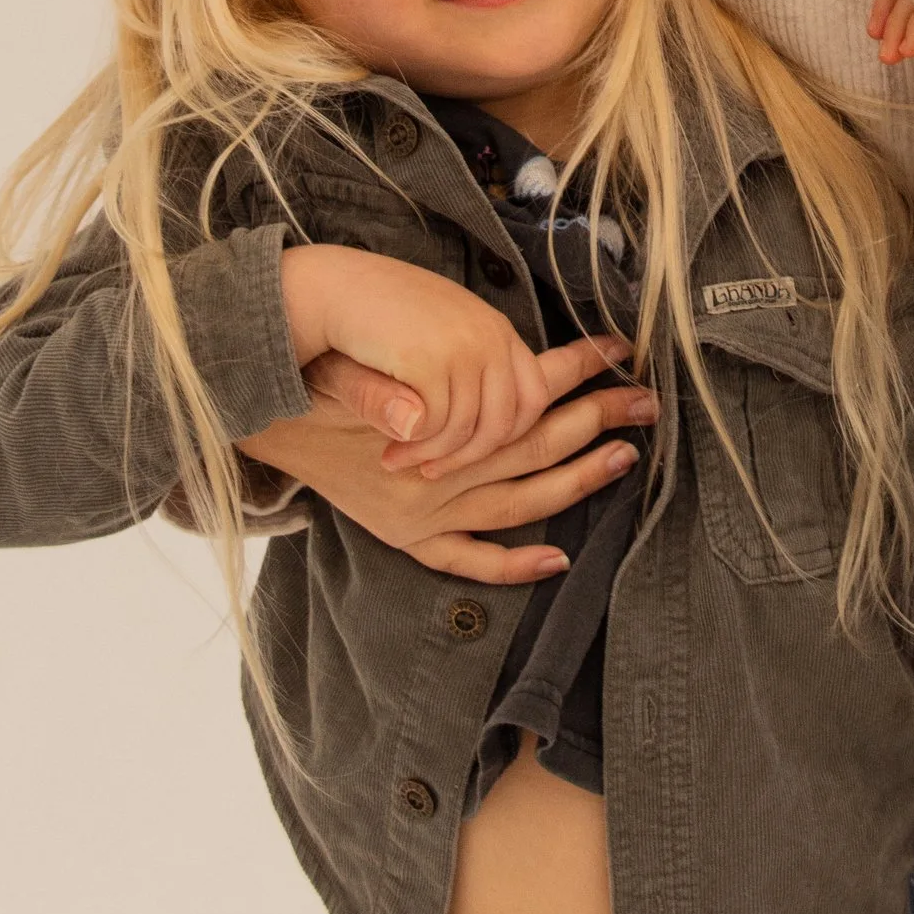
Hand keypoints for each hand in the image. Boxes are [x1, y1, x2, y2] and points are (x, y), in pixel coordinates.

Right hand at [238, 339, 658, 582]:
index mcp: (430, 429)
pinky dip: (512, 564)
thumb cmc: (314, 378)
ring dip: (576, 479)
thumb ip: (379, 391)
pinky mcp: (408, 536)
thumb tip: (416, 412)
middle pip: (534, 446)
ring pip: (518, 502)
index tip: (617, 348)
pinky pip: (468, 559)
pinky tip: (557, 560)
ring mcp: (425, 514)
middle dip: (596, 419)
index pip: (519, 395)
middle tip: (647, 402)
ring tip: (625, 455)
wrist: (265, 419)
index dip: (570, 370)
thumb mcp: (340, 373)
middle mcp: (434, 479)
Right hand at [278, 243, 581, 463]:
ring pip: (472, 432)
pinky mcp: (434, 360)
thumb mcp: (427, 350)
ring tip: (398, 459)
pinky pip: (439, 428)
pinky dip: (415, 446)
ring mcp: (467, 347)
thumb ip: (462, 383)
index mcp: (494, 329)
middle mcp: (490, 335)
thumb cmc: (372, 323)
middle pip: (510, 421)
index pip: (532, 395)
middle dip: (468, 457)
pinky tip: (390, 447)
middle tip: (428, 472)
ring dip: (434, 456)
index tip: (467, 453)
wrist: (326, 289)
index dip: (506, 435)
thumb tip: (487, 438)